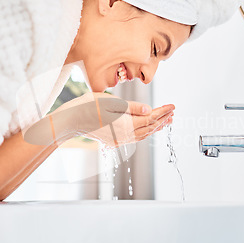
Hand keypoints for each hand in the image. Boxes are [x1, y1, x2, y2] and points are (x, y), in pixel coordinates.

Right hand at [23, 93, 173, 146]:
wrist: (70, 121)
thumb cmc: (87, 107)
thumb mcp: (111, 101)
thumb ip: (132, 107)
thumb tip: (150, 110)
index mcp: (127, 125)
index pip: (151, 118)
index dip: (163, 112)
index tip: (173, 106)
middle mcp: (125, 135)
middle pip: (149, 128)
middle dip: (162, 120)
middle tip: (173, 113)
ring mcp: (119, 140)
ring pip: (143, 134)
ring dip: (155, 127)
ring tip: (165, 121)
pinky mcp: (113, 140)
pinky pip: (134, 137)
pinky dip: (144, 132)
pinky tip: (146, 128)